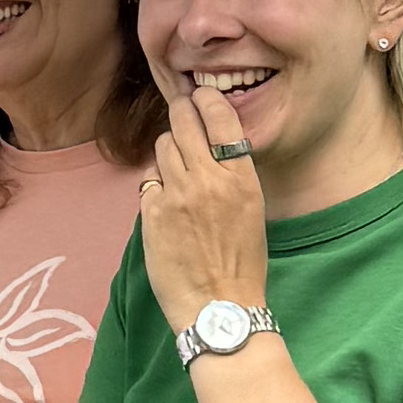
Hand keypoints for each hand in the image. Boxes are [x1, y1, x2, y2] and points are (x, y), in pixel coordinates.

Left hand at [140, 65, 271, 338]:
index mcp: (242, 178)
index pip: (221, 118)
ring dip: (169, 149)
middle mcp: (209, 180)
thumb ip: (232, 175)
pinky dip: (156, 183)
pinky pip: (149, 179)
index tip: (201, 96)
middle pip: (184, 122)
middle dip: (181, 111)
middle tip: (181, 109)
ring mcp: (177, 195)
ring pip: (163, 145)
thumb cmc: (241, 264)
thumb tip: (211, 146)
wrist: (218, 307)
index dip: (208, 100)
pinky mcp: (152, 213)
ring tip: (177, 166)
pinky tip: (166, 199)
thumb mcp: (252, 210)